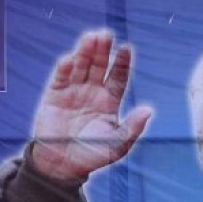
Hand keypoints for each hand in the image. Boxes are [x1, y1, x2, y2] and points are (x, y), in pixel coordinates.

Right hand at [31, 30, 152, 181]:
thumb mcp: (117, 146)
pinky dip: (65, 68)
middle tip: (106, 35)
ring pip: (81, 67)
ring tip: (90, 38)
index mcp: (109, 102)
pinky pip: (60, 78)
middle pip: (99, 66)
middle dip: (103, 51)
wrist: (61, 166)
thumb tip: (148, 110)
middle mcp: (91, 93)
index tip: (126, 49)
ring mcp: (72, 92)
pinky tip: (71, 59)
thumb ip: (132, 128)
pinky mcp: (54, 96)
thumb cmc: (91, 157)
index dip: (122, 63)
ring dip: (85, 52)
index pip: (118, 77)